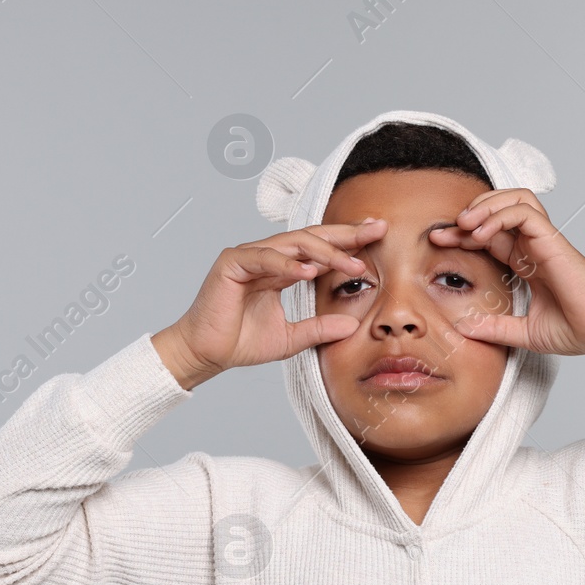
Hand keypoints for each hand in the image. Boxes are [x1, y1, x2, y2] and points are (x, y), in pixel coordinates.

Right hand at [152, 220, 387, 387]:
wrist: (207, 354)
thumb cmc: (241, 342)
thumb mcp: (292, 337)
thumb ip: (320, 328)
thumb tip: (352, 325)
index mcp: (281, 268)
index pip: (319, 248)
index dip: (347, 241)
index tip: (377, 235)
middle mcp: (266, 256)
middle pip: (311, 237)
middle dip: (345, 234)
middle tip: (375, 230)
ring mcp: (248, 256)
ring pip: (292, 244)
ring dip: (324, 252)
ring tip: (351, 263)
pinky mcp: (231, 263)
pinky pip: (264, 258)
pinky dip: (287, 264)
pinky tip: (309, 271)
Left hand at [427, 188, 584, 357]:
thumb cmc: (575, 329)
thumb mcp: (523, 332)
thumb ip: (494, 327)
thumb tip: (462, 329)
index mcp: (526, 261)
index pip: (489, 234)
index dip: (462, 234)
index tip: (439, 243)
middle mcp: (533, 245)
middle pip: (497, 210)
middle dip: (468, 214)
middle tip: (444, 232)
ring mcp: (543, 240)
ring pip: (513, 199)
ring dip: (485, 205)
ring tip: (464, 224)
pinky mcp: (552, 240)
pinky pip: (524, 211)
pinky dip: (499, 215)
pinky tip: (481, 232)